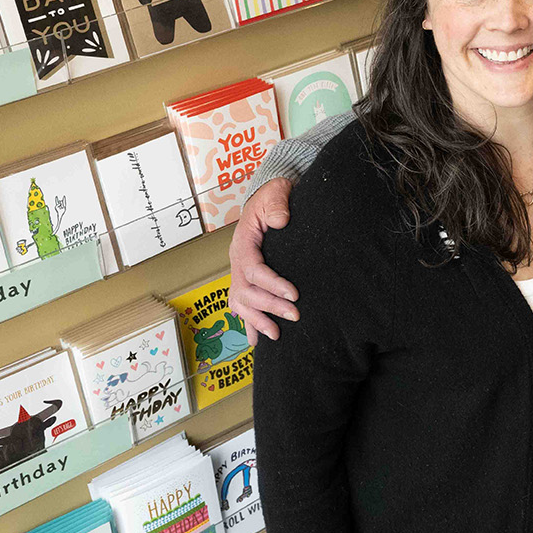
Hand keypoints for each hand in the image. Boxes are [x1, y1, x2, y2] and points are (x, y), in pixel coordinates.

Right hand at [228, 177, 298, 341]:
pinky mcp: (246, 278)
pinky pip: (242, 304)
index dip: (272, 284)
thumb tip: (280, 221)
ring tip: (277, 335)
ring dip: (257, 320)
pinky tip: (256, 341)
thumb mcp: (276, 191)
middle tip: (295, 315)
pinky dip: (248, 323)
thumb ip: (277, 204)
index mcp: (243, 242)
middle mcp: (238, 259)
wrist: (268, 197)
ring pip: (240, 302)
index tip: (294, 293)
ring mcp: (240, 271)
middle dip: (270, 306)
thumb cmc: (273, 195)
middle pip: (246, 291)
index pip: (253, 269)